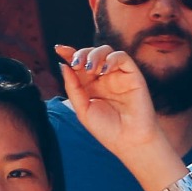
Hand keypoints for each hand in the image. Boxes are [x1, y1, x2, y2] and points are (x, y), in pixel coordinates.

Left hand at [54, 43, 179, 178]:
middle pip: (91, 54)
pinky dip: (111, 58)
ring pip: (106, 51)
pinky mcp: (133, 75)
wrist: (128, 141)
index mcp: (90, 85)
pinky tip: (104, 70)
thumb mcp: (83, 109)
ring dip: (94, 54)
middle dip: (81, 54)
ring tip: (89, 68)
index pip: (79, 64)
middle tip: (76, 64)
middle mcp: (104, 77)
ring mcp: (118, 75)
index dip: (69, 54)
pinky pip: (122, 57)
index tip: (58, 49)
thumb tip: (63, 65)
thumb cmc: (107, 129)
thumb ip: (73, 87)